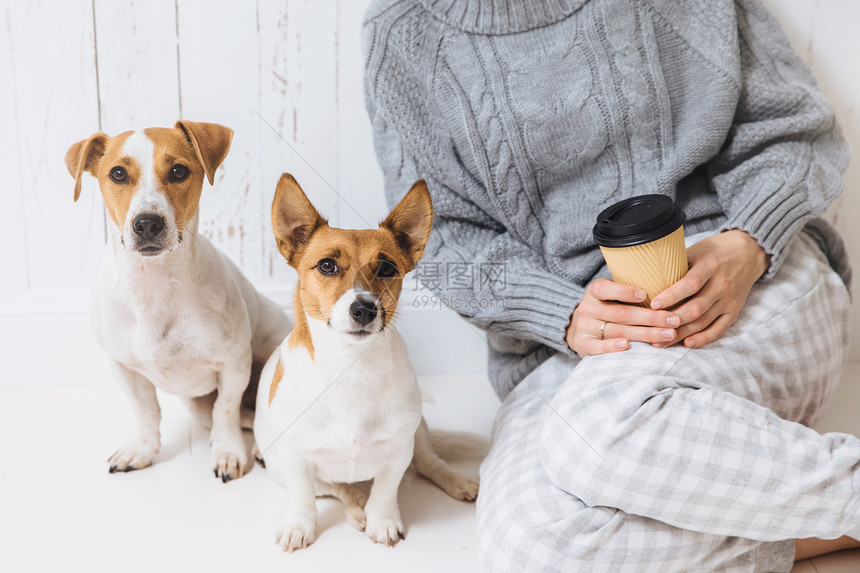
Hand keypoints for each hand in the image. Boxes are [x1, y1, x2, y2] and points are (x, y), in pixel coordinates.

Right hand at [566, 279, 681, 357]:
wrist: (578, 326)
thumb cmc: (606, 306)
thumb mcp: (611, 293)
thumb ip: (630, 291)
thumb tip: (669, 289)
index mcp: (595, 291)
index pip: (607, 289)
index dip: (625, 292)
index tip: (646, 295)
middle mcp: (588, 308)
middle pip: (621, 314)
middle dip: (651, 317)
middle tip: (674, 320)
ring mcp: (585, 327)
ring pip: (617, 331)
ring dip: (645, 334)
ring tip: (668, 334)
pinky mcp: (583, 344)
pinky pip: (597, 347)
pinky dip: (611, 347)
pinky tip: (627, 345)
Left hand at [650, 230, 767, 349]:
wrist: (748, 252)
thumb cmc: (713, 251)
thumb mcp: (695, 250)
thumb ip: (676, 265)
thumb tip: (646, 278)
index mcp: (711, 265)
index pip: (691, 284)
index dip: (672, 296)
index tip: (654, 305)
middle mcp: (722, 284)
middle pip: (696, 308)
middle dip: (672, 321)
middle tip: (650, 329)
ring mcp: (729, 300)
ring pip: (704, 322)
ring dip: (681, 334)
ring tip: (660, 342)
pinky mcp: (734, 311)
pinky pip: (719, 329)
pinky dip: (704, 338)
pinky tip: (687, 343)